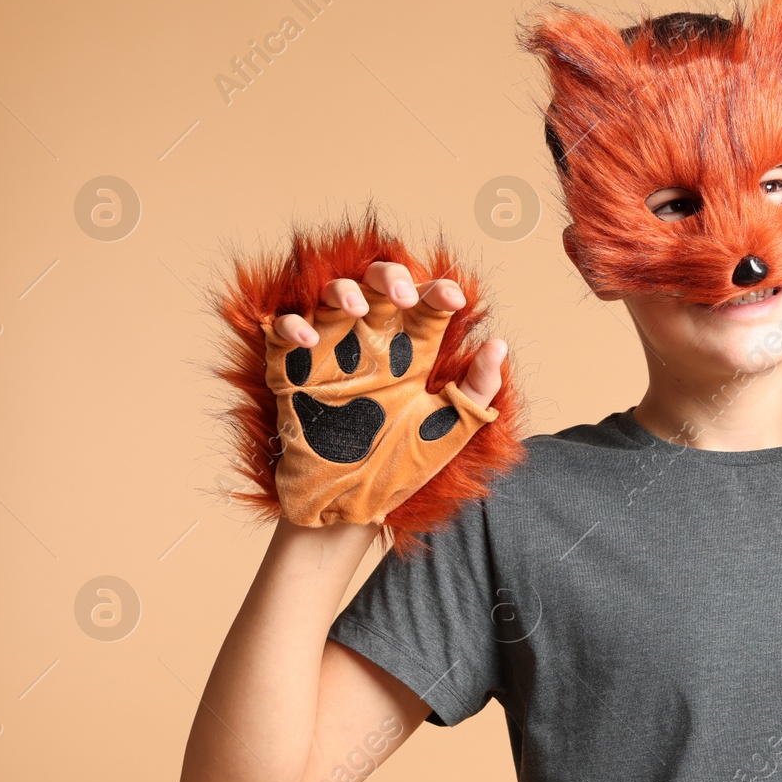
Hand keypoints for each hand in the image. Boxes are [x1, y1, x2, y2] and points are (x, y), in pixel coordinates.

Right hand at [264, 260, 507, 526]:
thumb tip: (499, 345)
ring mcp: (333, 353)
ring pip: (331, 295)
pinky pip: (283, 330)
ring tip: (360, 310)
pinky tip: (310, 340)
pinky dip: (292, 325)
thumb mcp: (449, 429)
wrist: (352, 505)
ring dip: (344, 290)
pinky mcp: (293, 370)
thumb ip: (477, 391)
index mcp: (412, 353)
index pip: (427, 305)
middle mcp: (373, 345)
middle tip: (405, 297)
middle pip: (378, 285)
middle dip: (391, 277)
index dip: (440, 291)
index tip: (455, 300)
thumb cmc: (402, 467)